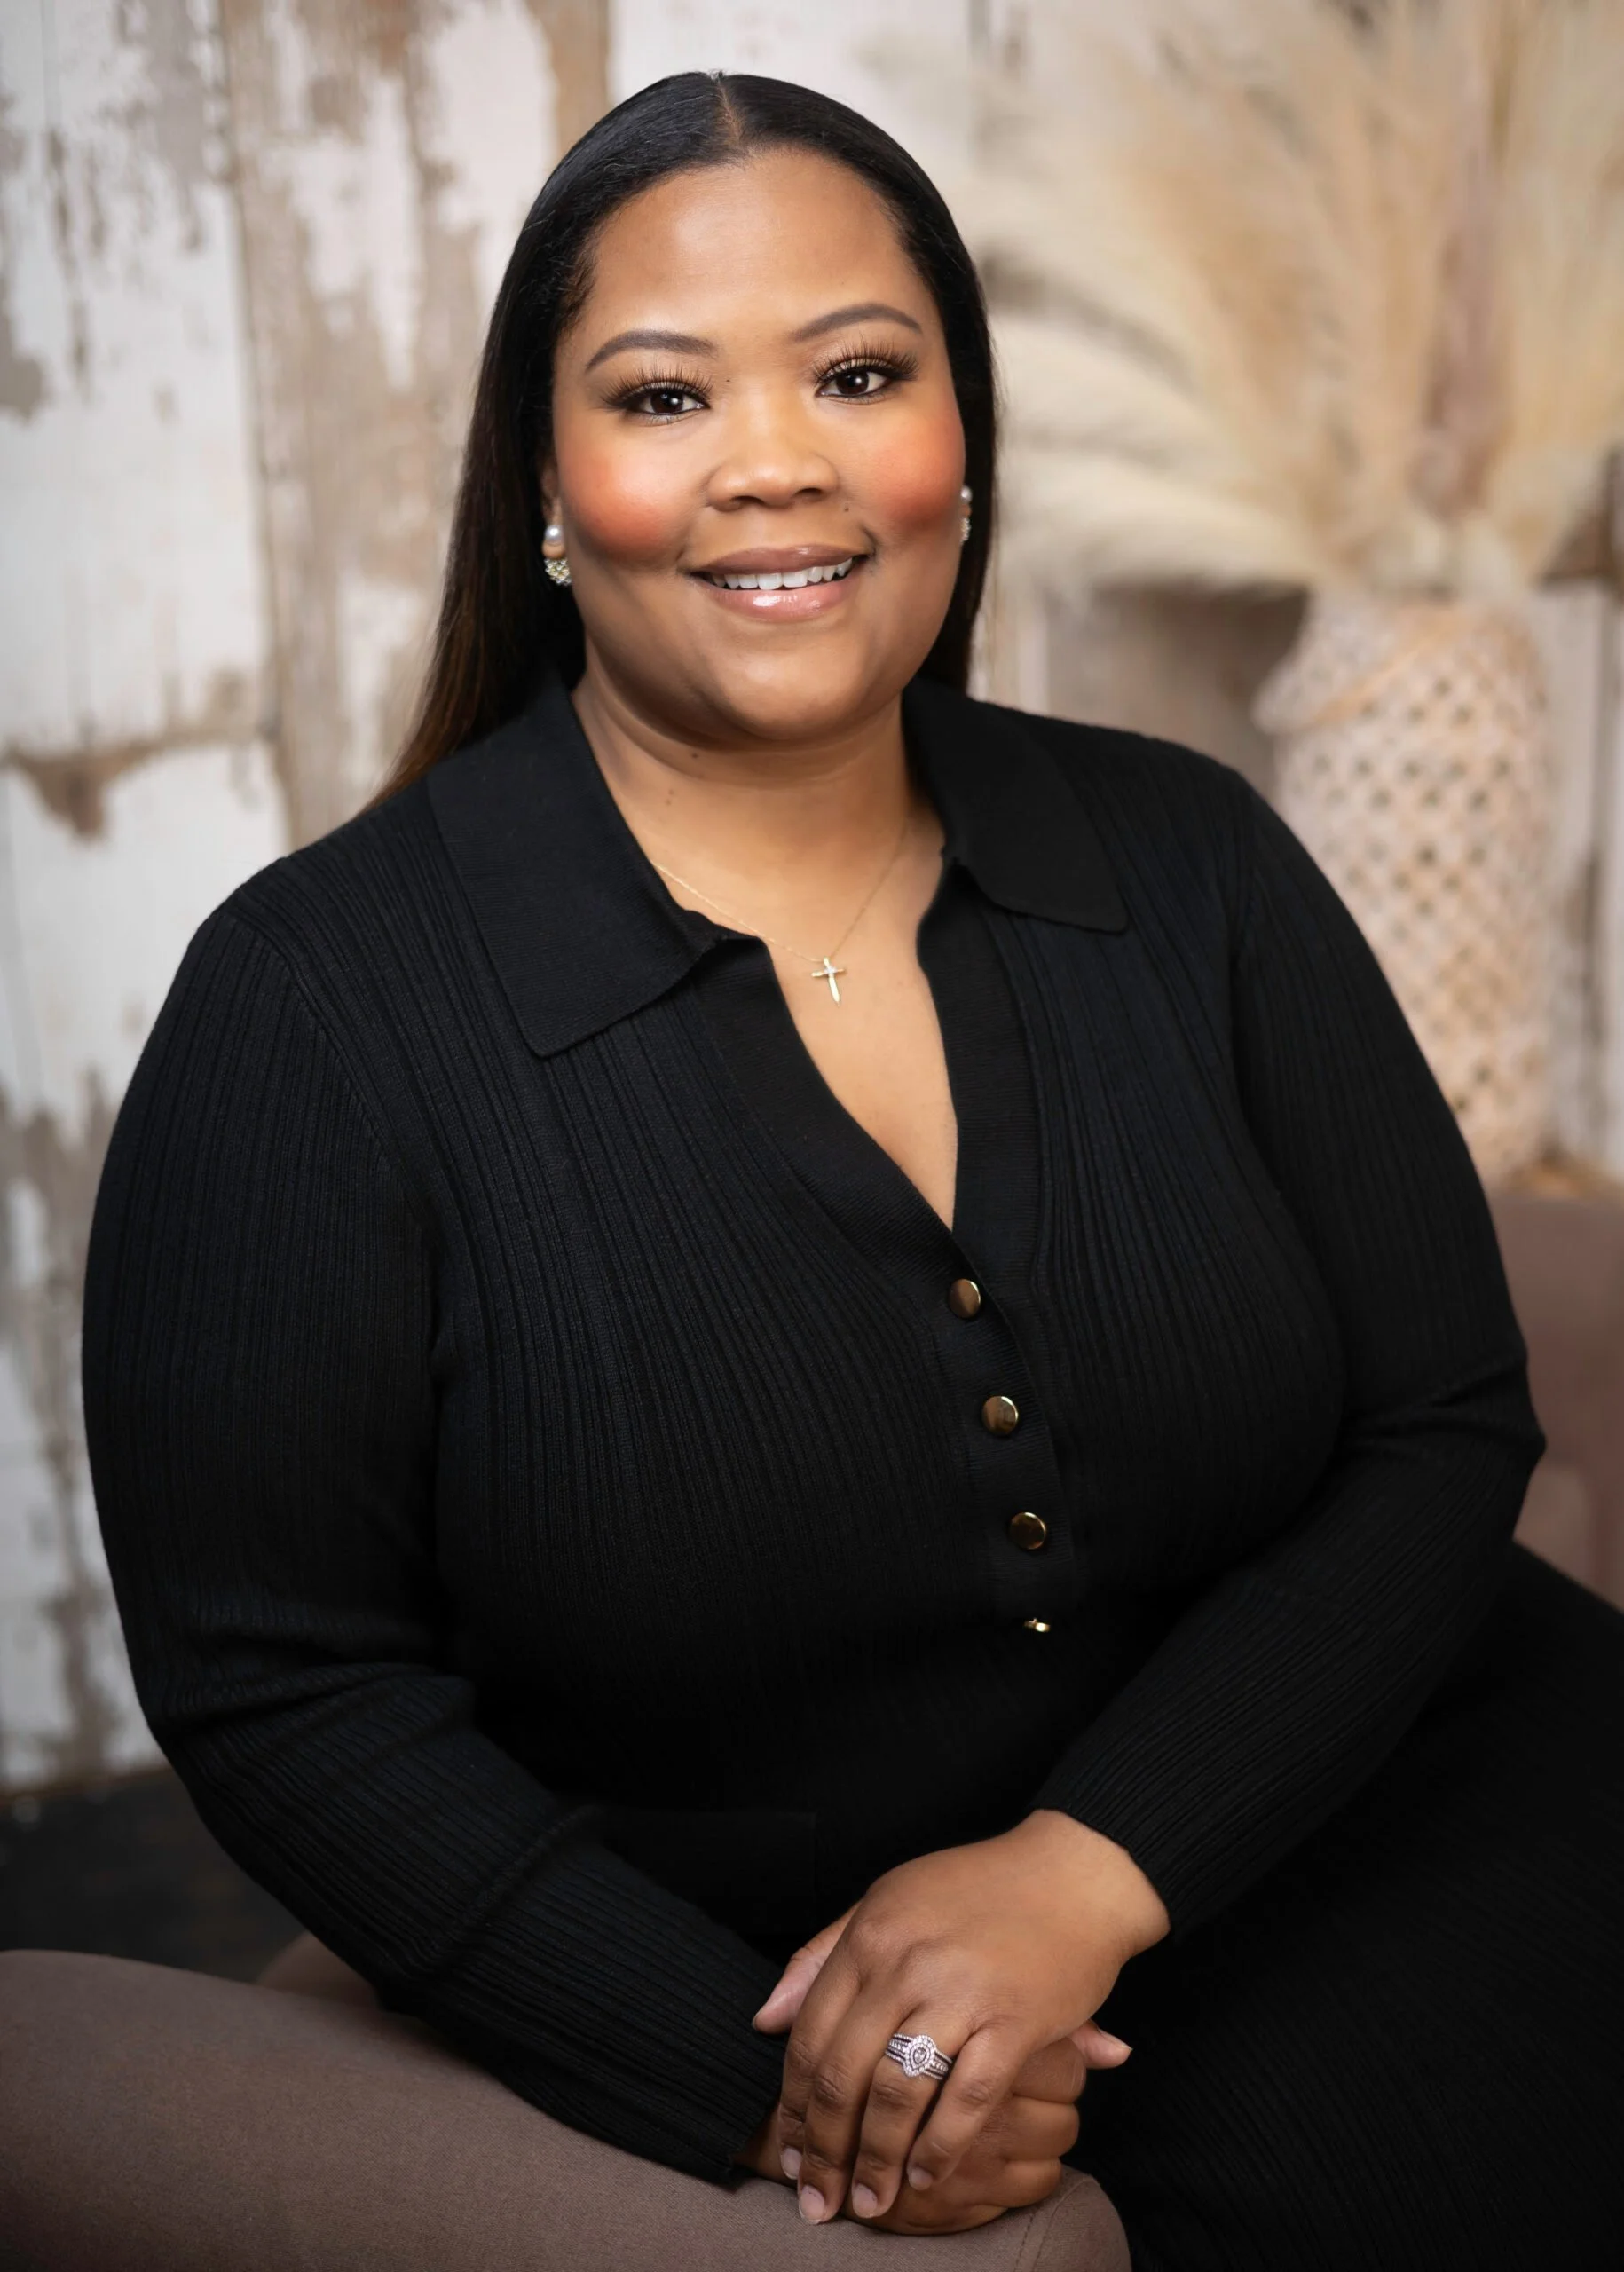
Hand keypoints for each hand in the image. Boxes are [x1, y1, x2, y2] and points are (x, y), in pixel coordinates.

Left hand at [759, 1810, 1166, 2225]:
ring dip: (877, 2161)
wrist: (1074, 1872)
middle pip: (844, 2074)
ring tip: (870, 2201)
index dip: (794, 2103)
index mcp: (871, 1934)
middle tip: (818, 2199)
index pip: (810, 2034)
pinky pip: (967, 2101)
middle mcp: (906, 1962)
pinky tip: (926, 2177)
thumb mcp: (889, 1902)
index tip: (790, 2150)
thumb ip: (824, 1955)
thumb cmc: (978, 1890)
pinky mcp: (1017, 2020)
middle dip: (824, 2149)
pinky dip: (940, 2149)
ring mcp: (962, 1991)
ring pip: (897, 2096)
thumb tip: (766, 2019)